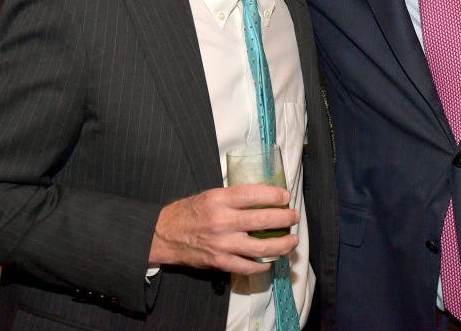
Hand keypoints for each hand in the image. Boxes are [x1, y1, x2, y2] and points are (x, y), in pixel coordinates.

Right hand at [148, 185, 298, 274]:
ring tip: (292, 240)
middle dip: (285, 219)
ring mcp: (222, 244)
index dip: (274, 196)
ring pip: (260, 247)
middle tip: (294, 217)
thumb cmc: (191, 211)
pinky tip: (271, 259)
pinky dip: (264, 264)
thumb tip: (265, 197)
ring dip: (282, 245)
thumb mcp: (211, 195)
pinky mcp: (220, 262)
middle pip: (262, 221)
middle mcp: (222, 222)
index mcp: (219, 200)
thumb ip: (235, 197)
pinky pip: (248, 266)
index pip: (253, 195)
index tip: (286, 196)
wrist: (166, 234)